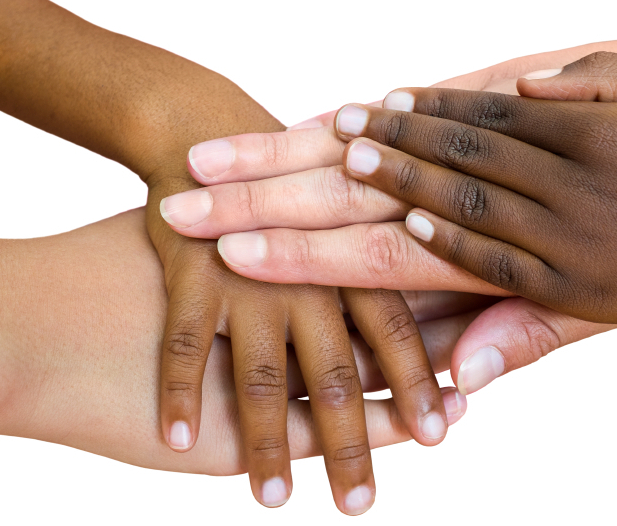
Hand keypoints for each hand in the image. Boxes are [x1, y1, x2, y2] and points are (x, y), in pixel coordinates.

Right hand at [0, 209, 470, 474]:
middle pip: (336, 368)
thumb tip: (440, 313)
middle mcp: (307, 266)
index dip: (418, 384)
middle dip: (349, 441)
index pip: (398, 326)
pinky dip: (179, 394)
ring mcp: (245, 268)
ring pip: (260, 374)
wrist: (200, 129)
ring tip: (275, 500)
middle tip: (360, 505)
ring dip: (263, 444)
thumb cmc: (283, 174)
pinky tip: (175, 442)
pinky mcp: (187, 264)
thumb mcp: (348, 199)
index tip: (438, 438)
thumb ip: (391, 258)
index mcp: (352, 247)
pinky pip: (182, 343)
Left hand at [334, 52, 616, 323]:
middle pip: (465, 158)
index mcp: (594, 134)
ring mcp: (574, 244)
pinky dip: (452, 247)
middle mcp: (576, 188)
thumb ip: (596, 82)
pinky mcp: (580, 293)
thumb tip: (523, 87)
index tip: (380, 101)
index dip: (428, 109)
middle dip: (398, 141)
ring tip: (354, 168)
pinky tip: (407, 225)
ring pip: (471, 208)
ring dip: (406, 185)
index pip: (487, 117)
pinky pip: (500, 268)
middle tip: (343, 131)